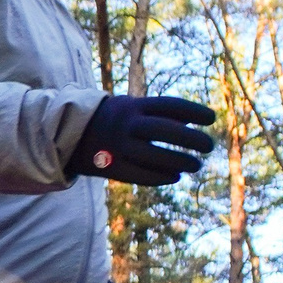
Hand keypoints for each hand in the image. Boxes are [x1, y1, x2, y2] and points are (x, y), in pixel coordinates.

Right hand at [65, 94, 215, 185]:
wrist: (71, 133)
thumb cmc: (114, 118)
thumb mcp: (132, 107)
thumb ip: (159, 115)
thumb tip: (192, 124)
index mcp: (133, 106)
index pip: (168, 106)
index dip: (193, 111)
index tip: (212, 118)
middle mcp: (126, 125)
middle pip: (164, 131)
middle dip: (190, 139)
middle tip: (209, 145)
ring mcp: (118, 147)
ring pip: (155, 156)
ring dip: (180, 161)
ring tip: (196, 165)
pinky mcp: (112, 167)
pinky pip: (141, 175)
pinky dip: (161, 177)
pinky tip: (176, 176)